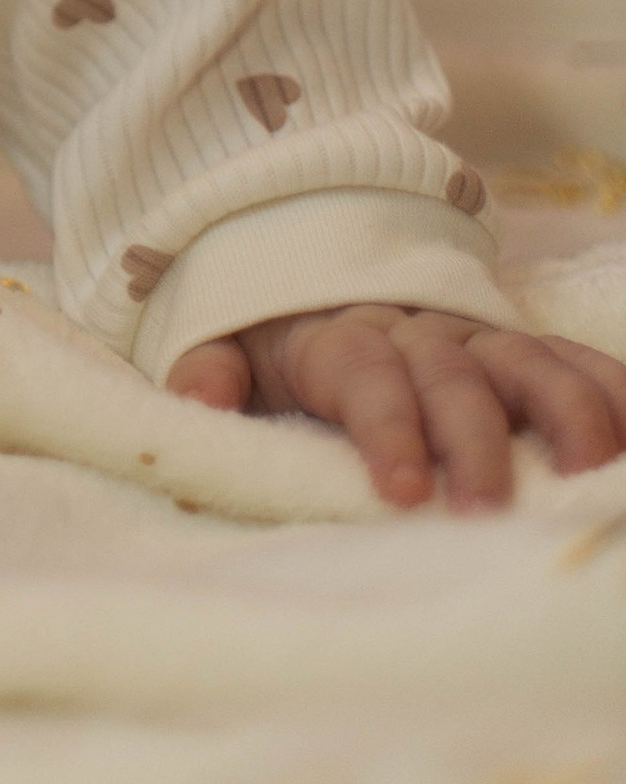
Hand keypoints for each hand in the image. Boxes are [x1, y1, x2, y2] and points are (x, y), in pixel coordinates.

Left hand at [169, 303, 625, 508]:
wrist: (321, 274)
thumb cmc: (281, 343)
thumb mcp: (234, 349)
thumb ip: (213, 373)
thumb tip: (199, 400)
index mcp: (342, 341)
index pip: (366, 377)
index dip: (385, 429)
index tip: (399, 491)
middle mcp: (417, 332)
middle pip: (451, 376)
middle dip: (472, 439)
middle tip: (485, 509)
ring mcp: (476, 336)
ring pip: (525, 361)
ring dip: (562, 412)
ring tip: (590, 472)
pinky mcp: (519, 346)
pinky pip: (572, 358)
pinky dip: (608, 388)